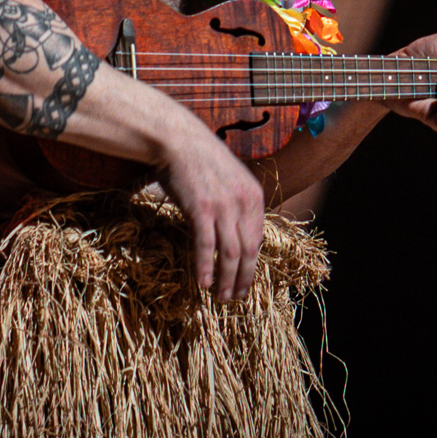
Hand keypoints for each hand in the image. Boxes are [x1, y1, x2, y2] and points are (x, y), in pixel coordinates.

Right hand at [156, 127, 265, 301]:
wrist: (179, 140)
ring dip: (226, 280)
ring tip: (221, 296)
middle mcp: (243, 203)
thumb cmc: (202, 160)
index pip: (257, 241)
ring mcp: (223, 207)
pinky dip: (205, 267)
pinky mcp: (201, 209)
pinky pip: (206, 246)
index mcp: (255, 197)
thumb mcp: (232, 180)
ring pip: (230, 254)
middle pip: (248, 252)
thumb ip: (239, 205)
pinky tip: (203, 283)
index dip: (251, 267)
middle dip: (242, 279)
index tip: (244, 283)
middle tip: (234, 297)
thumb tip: (238, 233)